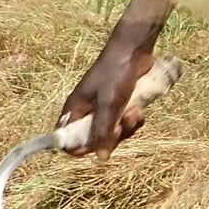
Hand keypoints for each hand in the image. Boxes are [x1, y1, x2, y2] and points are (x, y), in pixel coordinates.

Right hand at [56, 42, 152, 156]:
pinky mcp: (119, 105)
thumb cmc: (116, 73)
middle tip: (123, 124)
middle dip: (112, 136)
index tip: (100, 145)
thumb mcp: (108, 104)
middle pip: (94, 140)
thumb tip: (101, 158)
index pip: (68, 139)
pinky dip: (133, 120)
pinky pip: (124, 123)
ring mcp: (103, 109)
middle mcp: (86, 112)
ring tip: (136, 113)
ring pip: (112, 132)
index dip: (82, 147)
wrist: (133, 50)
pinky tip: (140, 110)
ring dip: (127, 127)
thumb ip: (103, 131)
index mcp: (75, 110)